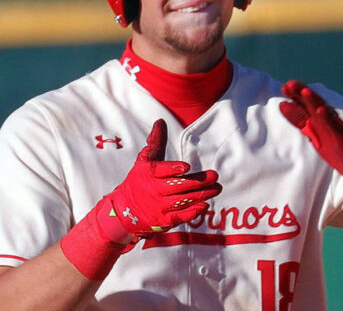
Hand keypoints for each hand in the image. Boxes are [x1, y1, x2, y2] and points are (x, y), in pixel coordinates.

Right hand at [107, 119, 221, 237]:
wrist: (125, 211)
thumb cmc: (139, 180)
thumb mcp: (144, 160)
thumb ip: (155, 142)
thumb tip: (160, 122)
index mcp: (149, 173)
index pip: (161, 170)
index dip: (173, 169)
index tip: (186, 167)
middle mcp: (154, 190)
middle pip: (178, 186)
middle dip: (198, 182)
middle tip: (215, 176)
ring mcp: (160, 207)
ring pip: (183, 201)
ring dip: (202, 195)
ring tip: (217, 188)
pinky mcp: (164, 221)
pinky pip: (180, 217)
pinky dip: (192, 212)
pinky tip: (205, 205)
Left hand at [280, 80, 342, 197]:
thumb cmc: (336, 146)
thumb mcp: (313, 132)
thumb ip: (300, 119)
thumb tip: (283, 104)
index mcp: (320, 120)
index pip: (307, 105)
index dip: (297, 96)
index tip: (284, 86)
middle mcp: (329, 121)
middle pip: (315, 105)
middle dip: (303, 94)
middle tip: (289, 84)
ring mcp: (337, 129)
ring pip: (325, 113)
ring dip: (315, 102)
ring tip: (305, 91)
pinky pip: (336, 128)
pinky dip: (329, 119)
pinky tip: (322, 111)